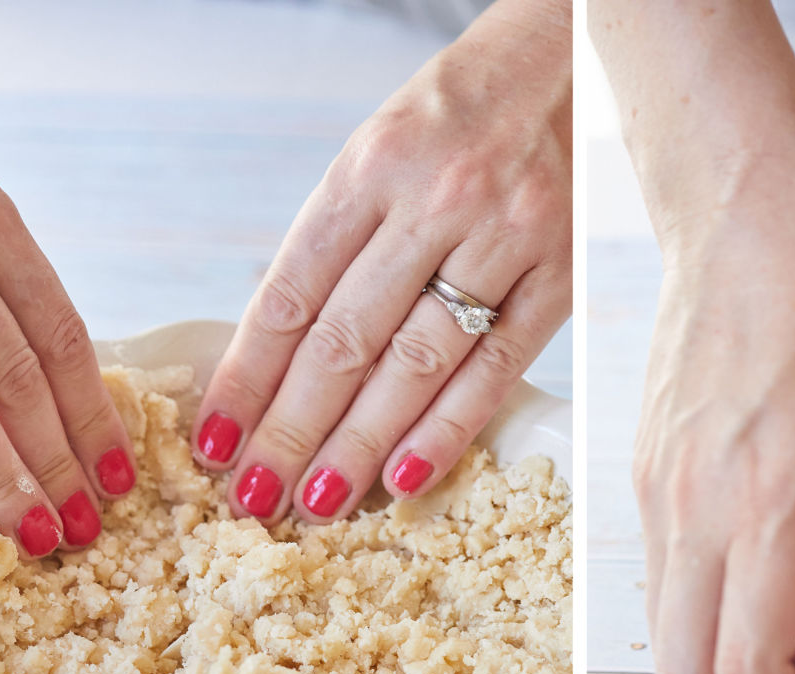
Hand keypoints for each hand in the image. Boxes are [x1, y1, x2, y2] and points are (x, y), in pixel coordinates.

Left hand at [193, 0, 571, 522]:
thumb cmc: (465, 111)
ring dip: (361, 444)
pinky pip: (495, 367)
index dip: (249, 374)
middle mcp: (435, 199)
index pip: (293, 291)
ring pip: (416, 364)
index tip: (217, 438)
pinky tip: (406, 475)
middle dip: (292, 429)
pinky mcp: (560, 273)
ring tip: (318, 501)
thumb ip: (342, 237)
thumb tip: (284, 347)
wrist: (577, 51)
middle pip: (346, 339)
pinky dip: (448, 428)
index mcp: (371, 165)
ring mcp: (504, 237)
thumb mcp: (384, 147)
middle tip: (256, 495)